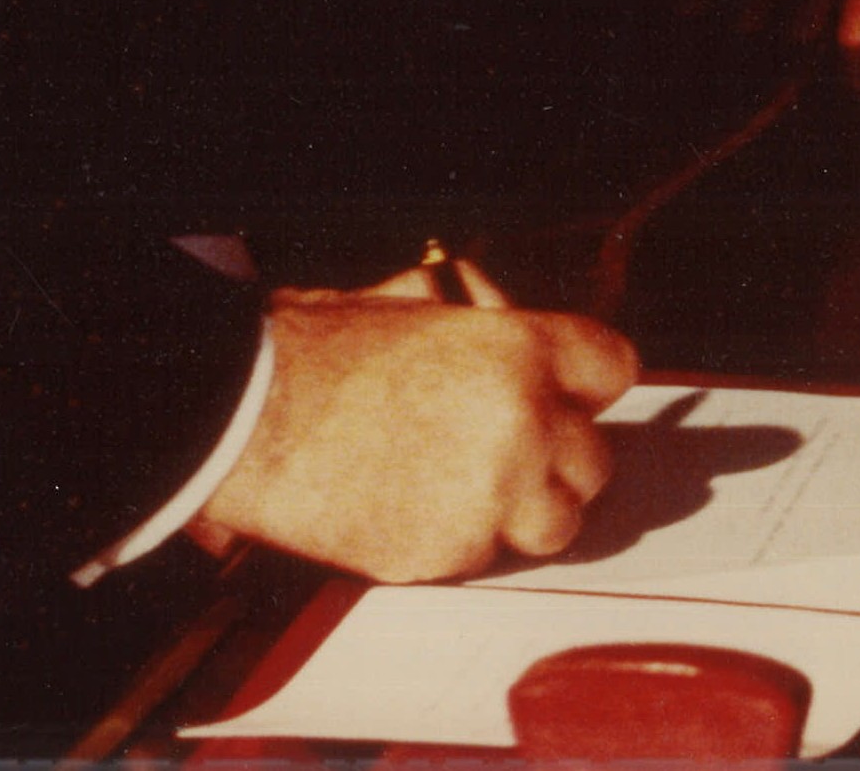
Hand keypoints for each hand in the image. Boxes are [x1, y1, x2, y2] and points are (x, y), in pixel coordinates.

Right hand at [203, 261, 639, 580]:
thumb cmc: (316, 354)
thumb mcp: (417, 304)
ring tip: (482, 494)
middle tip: (518, 452)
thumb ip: (482, 317)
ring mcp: (489, 495)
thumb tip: (502, 313)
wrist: (245, 417)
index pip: (613, 370)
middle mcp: (524, 423)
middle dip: (561, 457)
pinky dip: (463, 542)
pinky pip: (486, 557)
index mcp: (523, 350)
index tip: (573, 397)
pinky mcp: (445, 553)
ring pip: (558, 522)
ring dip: (529, 512)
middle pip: (595, 459)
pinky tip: (418, 511)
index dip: (588, 385)